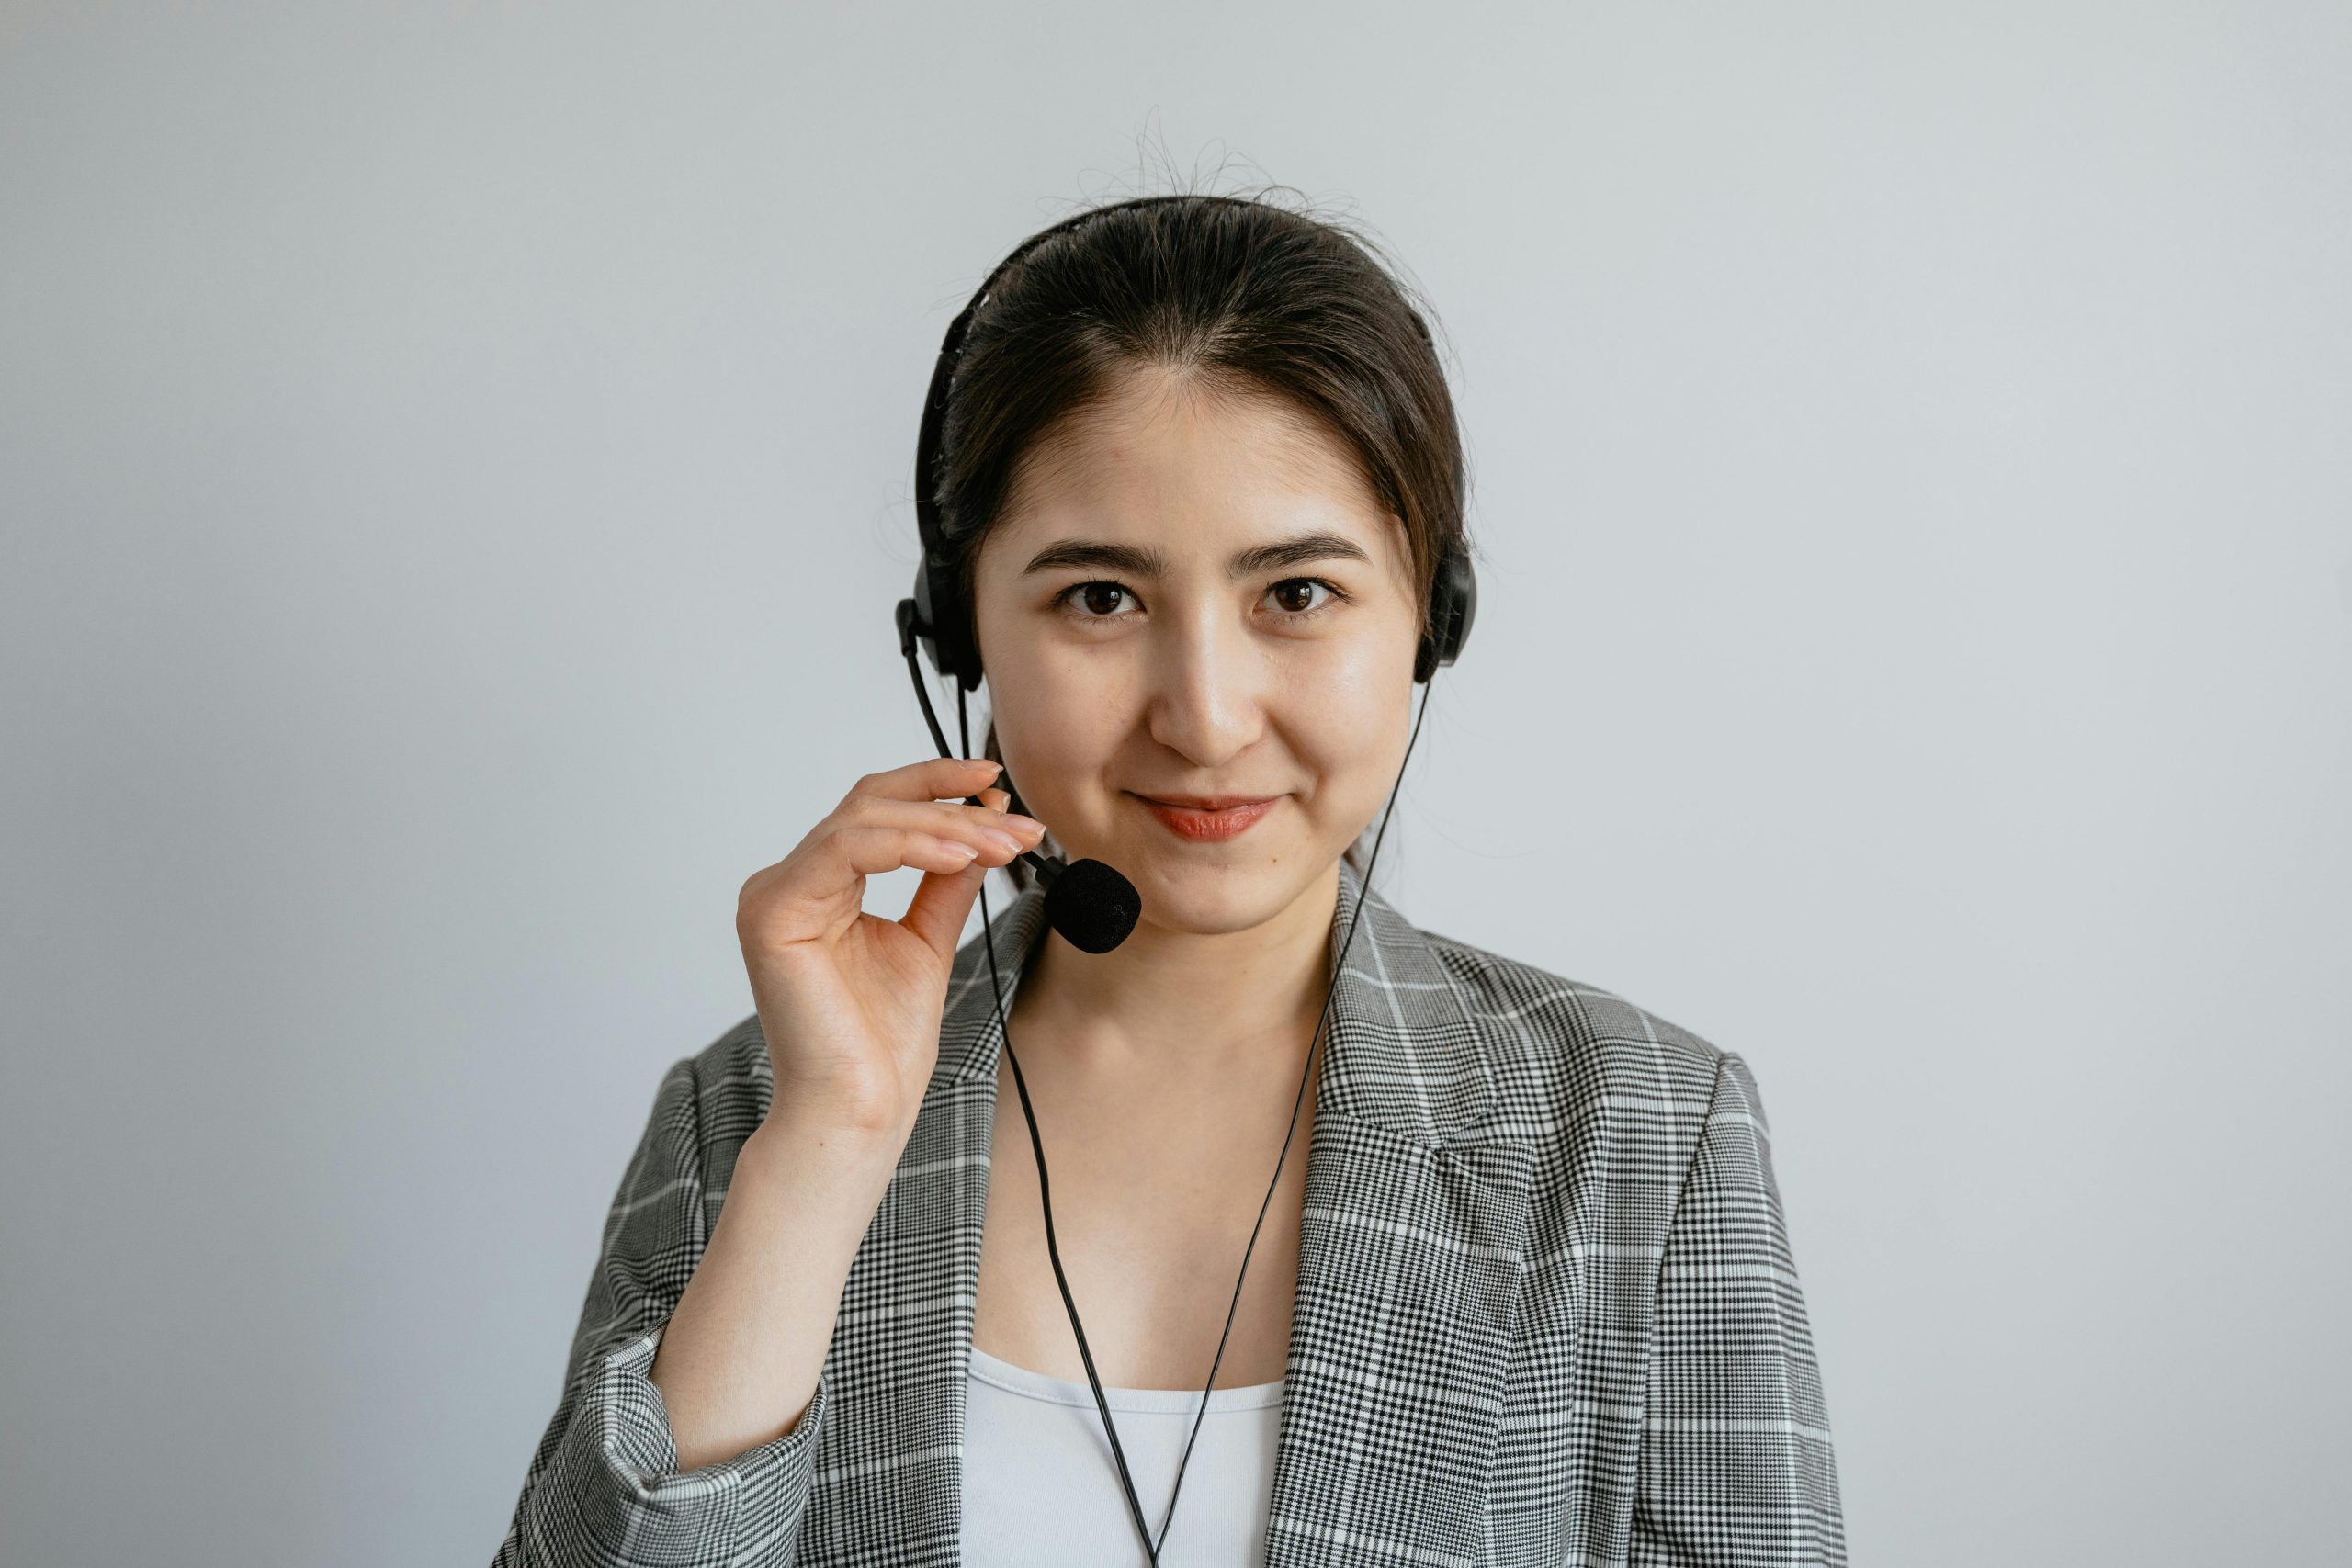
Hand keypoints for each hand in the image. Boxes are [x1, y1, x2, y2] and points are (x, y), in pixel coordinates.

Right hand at [734, 757, 1047, 1137]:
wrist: (862, 1109)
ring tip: (1002, 844)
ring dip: (944, 826)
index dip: (936, 787)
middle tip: (1019, 825)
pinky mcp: (771, 913)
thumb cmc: (884, 1044)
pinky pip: (845, 849)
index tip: (1000, 787)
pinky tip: (961, 856)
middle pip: (871, 804)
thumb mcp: (928, 939)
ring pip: (864, 819)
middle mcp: (787, 883)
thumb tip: (982, 826)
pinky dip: (909, 844)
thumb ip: (945, 880)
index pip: (875, 809)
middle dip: (954, 808)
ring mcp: (772, 895)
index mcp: (817, 887)